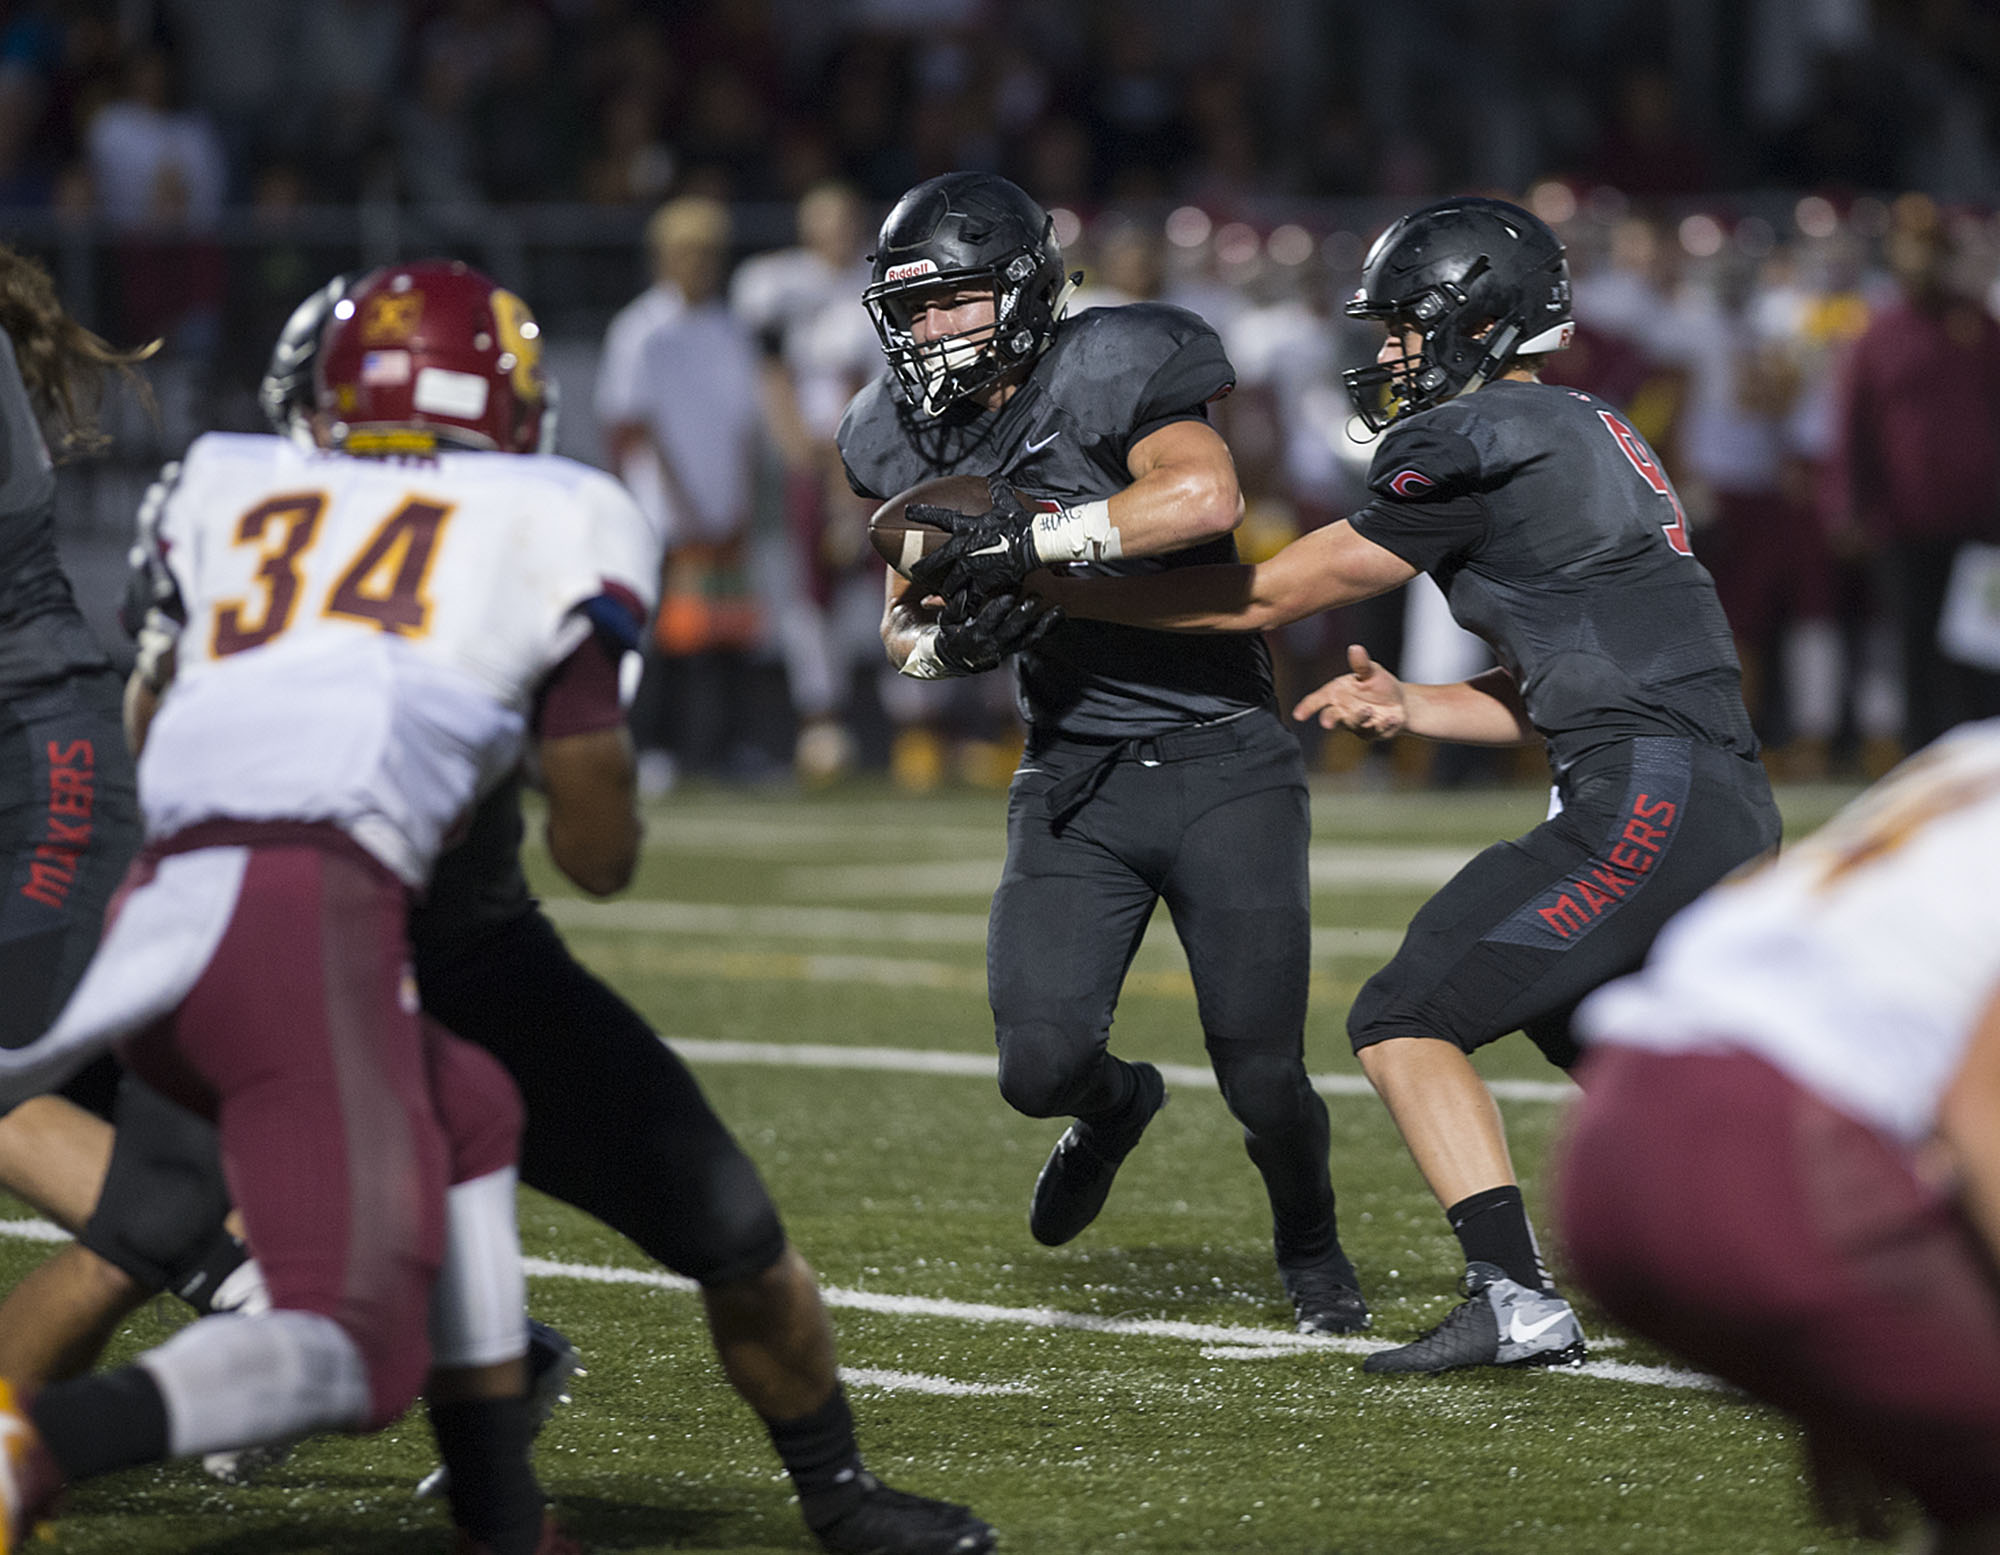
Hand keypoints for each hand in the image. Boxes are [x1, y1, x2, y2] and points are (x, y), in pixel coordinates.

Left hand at [907, 482, 1037, 598]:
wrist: (1033, 542)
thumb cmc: (1020, 521)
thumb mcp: (1007, 502)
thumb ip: (998, 489)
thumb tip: (997, 477)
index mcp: (966, 526)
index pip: (938, 516)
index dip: (921, 513)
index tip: (908, 512)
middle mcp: (963, 548)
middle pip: (934, 560)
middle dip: (923, 567)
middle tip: (916, 571)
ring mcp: (971, 567)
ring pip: (949, 583)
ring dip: (944, 589)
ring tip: (939, 595)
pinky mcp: (983, 582)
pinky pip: (970, 597)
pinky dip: (967, 604)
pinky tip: (963, 610)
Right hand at [934, 589, 1063, 673]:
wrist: (958, 660)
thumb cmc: (952, 635)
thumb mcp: (946, 622)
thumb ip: (954, 608)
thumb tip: (963, 593)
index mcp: (976, 634)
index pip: (989, 621)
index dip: (999, 609)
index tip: (1009, 596)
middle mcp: (993, 644)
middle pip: (1012, 629)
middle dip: (1025, 614)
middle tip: (1035, 599)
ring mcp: (1006, 647)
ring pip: (1028, 638)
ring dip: (1044, 624)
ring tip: (1057, 611)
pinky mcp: (1015, 648)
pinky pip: (1033, 640)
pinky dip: (1047, 629)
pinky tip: (1060, 617)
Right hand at [1291, 643, 1406, 738]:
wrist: (1400, 702)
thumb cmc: (1378, 685)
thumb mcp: (1371, 671)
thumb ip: (1361, 664)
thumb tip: (1355, 648)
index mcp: (1337, 694)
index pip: (1317, 701)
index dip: (1307, 708)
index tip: (1298, 715)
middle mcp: (1344, 711)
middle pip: (1332, 717)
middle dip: (1329, 720)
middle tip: (1326, 723)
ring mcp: (1358, 724)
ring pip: (1355, 724)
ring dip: (1360, 718)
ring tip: (1369, 710)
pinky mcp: (1373, 733)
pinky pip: (1378, 731)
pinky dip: (1385, 725)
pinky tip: (1392, 718)